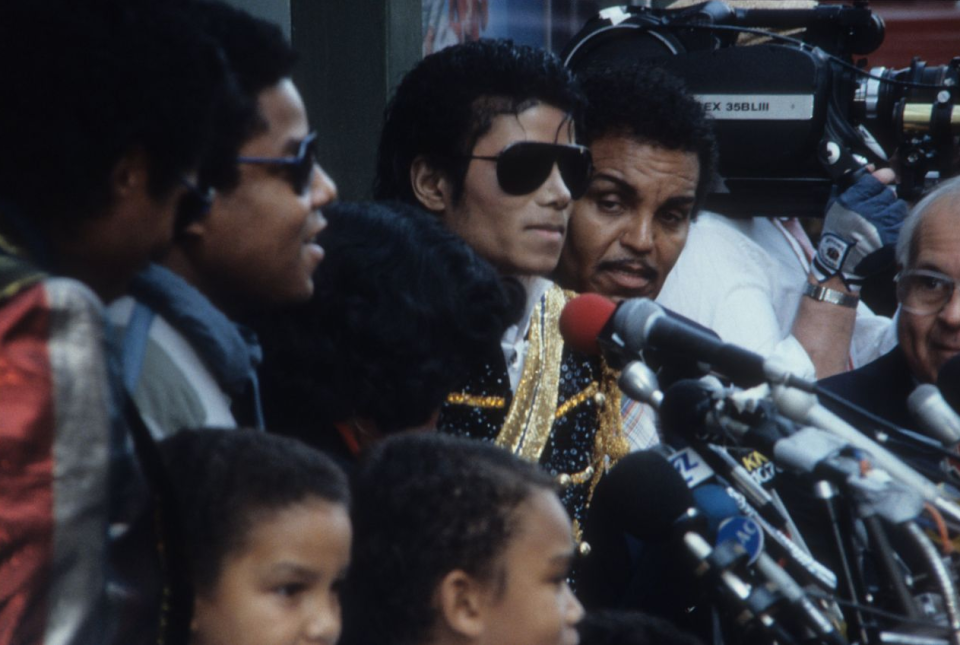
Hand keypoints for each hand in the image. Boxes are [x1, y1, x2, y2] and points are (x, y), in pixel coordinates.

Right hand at [812, 169, 906, 290]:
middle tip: (877, 207)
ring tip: (881, 220)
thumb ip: (848, 186)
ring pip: (897, 206)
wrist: (839, 262)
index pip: (875, 180)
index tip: (886, 177)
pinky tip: (885, 230)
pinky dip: (896, 225)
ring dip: (891, 211)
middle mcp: (867, 210)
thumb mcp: (834, 208)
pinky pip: (901, 222)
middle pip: (888, 193)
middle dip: (884, 198)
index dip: (882, 177)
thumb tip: (869, 167)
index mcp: (851, 202)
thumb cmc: (835, 234)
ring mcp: (880, 224)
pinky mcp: (891, 236)